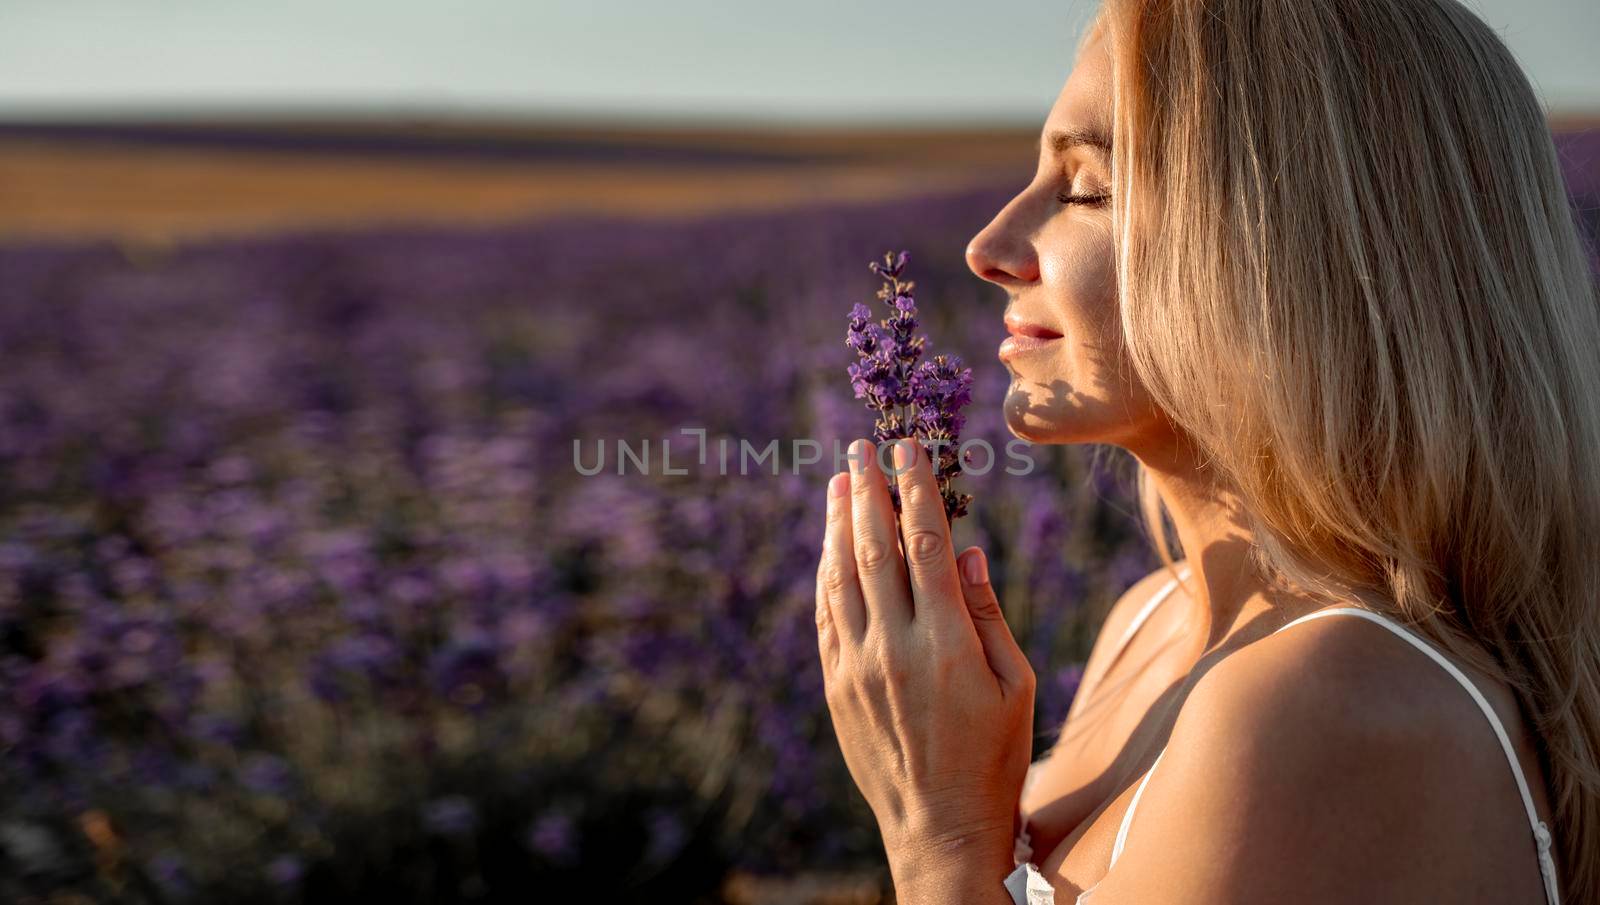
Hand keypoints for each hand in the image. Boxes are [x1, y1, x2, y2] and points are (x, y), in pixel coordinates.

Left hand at [815, 437, 1035, 874]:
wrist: (940, 826)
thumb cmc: (994, 755)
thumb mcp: (1015, 685)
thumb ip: (987, 614)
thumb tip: (965, 551)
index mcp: (947, 643)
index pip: (926, 544)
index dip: (916, 490)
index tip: (911, 450)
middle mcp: (894, 647)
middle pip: (873, 548)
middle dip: (867, 491)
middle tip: (862, 448)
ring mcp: (858, 667)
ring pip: (840, 576)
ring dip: (837, 523)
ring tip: (839, 482)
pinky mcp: (836, 685)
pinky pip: (826, 615)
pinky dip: (826, 572)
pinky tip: (830, 546)